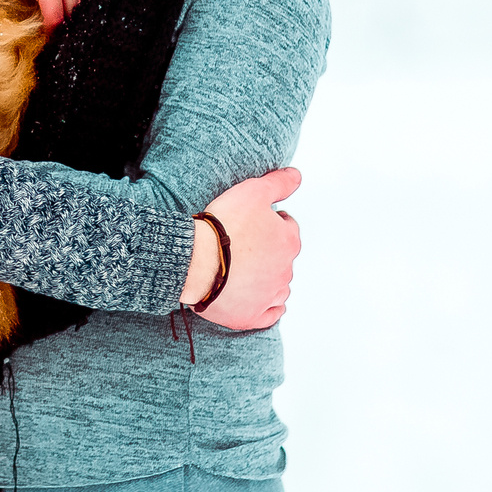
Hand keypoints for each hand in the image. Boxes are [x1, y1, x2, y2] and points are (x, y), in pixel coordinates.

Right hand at [0, 0, 97, 27]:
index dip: (90, 4)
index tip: (84, 16)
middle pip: (87, 0)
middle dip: (79, 16)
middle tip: (73, 29)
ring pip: (73, 10)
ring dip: (66, 25)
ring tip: (61, 33)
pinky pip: (55, 14)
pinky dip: (51, 27)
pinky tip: (49, 32)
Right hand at [179, 168, 300, 329]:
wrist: (195, 260)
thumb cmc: (222, 227)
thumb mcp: (253, 191)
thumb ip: (279, 183)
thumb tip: (297, 176)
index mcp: (288, 241)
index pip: (287, 227)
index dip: (271, 222)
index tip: (254, 222)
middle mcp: (285, 270)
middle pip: (282, 257)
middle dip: (269, 250)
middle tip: (244, 243)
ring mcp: (269, 295)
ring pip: (279, 286)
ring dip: (269, 278)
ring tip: (247, 270)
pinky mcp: (252, 315)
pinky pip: (269, 315)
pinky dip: (268, 308)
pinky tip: (261, 300)